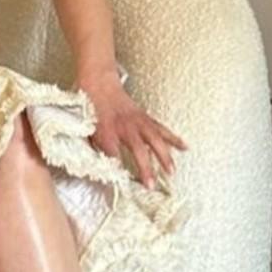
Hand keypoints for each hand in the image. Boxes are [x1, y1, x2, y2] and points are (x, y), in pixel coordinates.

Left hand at [79, 69, 187, 189]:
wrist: (99, 86)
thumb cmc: (92, 111)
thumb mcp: (86, 133)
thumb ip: (94, 151)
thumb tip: (100, 169)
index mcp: (107, 132)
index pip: (112, 155)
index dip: (118, 170)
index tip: (123, 184)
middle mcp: (125, 127)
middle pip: (138, 149)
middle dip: (145, 168)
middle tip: (150, 184)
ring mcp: (138, 122)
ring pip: (155, 139)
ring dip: (164, 156)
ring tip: (171, 172)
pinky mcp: (146, 119)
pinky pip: (162, 130)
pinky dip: (174, 139)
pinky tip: (184, 147)